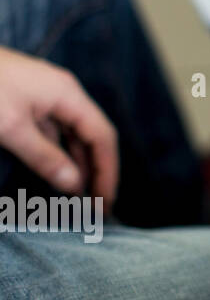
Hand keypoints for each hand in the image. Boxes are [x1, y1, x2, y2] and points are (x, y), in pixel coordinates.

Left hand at [0, 48, 117, 206]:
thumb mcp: (11, 129)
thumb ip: (44, 157)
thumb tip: (73, 185)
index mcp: (68, 94)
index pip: (102, 136)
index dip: (107, 170)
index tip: (105, 201)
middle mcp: (63, 93)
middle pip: (90, 136)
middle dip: (95, 170)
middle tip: (95, 205)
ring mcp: (45, 96)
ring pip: (71, 134)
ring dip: (77, 163)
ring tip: (78, 195)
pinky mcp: (27, 101)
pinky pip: (52, 131)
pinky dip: (57, 152)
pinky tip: (54, 171)